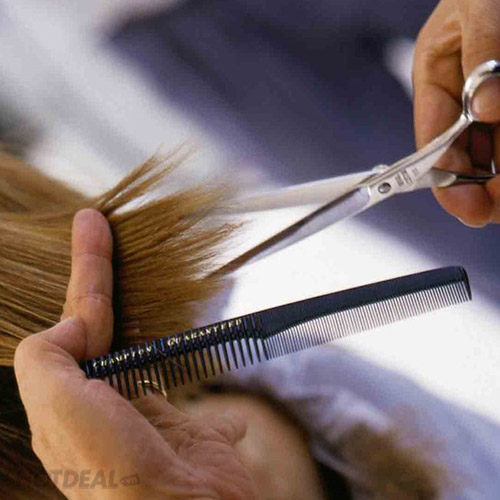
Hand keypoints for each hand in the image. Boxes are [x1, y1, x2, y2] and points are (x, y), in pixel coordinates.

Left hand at [14, 209, 254, 499]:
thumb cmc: (119, 471)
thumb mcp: (60, 409)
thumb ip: (49, 359)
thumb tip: (77, 325)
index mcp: (70, 401)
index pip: (78, 319)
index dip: (86, 269)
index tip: (91, 224)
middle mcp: (104, 406)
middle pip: (105, 325)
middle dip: (101, 277)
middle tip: (99, 227)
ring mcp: (148, 417)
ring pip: (145, 347)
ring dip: (143, 315)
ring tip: (140, 282)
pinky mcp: (188, 427)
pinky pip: (193, 391)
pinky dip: (200, 377)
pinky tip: (192, 361)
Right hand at [413, 0, 499, 225]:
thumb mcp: (482, 7)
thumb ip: (482, 56)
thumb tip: (487, 108)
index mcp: (436, 74)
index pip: (432, 137)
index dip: (445, 177)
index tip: (468, 207)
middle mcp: (464, 93)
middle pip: (466, 152)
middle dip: (480, 183)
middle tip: (496, 206)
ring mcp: (494, 101)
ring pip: (492, 149)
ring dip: (498, 174)